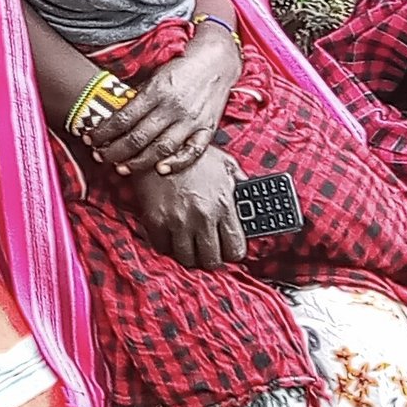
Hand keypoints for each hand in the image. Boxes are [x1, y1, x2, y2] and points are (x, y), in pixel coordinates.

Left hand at [83, 28, 239, 175]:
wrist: (217, 60)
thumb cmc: (181, 68)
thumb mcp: (155, 75)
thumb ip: (137, 96)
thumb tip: (114, 115)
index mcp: (156, 90)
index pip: (123, 118)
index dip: (103, 132)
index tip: (89, 140)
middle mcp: (173, 107)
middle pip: (138, 138)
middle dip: (114, 151)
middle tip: (100, 158)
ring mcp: (191, 120)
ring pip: (160, 149)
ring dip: (138, 162)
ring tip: (121, 168)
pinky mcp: (207, 128)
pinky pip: (192, 152)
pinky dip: (176, 163)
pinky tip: (160, 170)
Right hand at [123, 147, 246, 269]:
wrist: (160, 145)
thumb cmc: (192, 155)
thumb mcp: (225, 164)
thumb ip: (241, 183)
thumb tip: (250, 195)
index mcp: (223, 205)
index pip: (236, 249)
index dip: (233, 252)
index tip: (229, 249)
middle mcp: (203, 217)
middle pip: (211, 261)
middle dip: (212, 258)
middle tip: (209, 251)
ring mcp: (178, 221)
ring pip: (187, 259)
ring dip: (189, 255)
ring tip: (190, 245)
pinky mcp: (156, 221)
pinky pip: (163, 248)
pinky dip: (167, 246)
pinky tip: (171, 236)